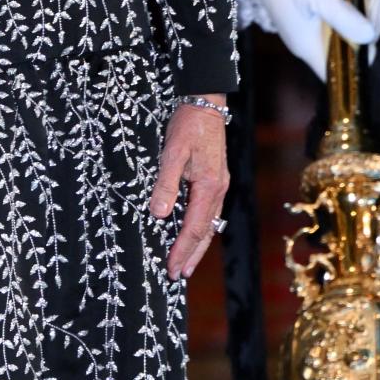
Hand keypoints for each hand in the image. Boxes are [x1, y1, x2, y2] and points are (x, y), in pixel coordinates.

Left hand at [149, 99, 228, 281]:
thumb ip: (166, 183)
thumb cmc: (188, 126)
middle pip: (205, 231)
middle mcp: (218, 190)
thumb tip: (160, 214)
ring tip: (186, 264)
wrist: (206, 104)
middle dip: (191, 255)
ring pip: (209, 224)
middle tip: (178, 276)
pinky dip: (200, 229)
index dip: (182, 250)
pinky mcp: (215, 181)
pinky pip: (208, 213)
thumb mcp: (173, 152)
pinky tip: (192, 236)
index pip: (194, 227)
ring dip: (197, 246)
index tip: (172, 269)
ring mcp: (219, 186)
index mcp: (209, 186)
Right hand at [235, 0, 376, 79]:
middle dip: (373, 13)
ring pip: (354, 22)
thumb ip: (341, 15)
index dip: (364, 54)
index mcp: (311, 46)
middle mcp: (315, 40)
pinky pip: (346, 7)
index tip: (374, 21)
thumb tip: (370, 36)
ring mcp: (316, 23)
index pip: (343, 68)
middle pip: (355, 41)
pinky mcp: (317, 7)